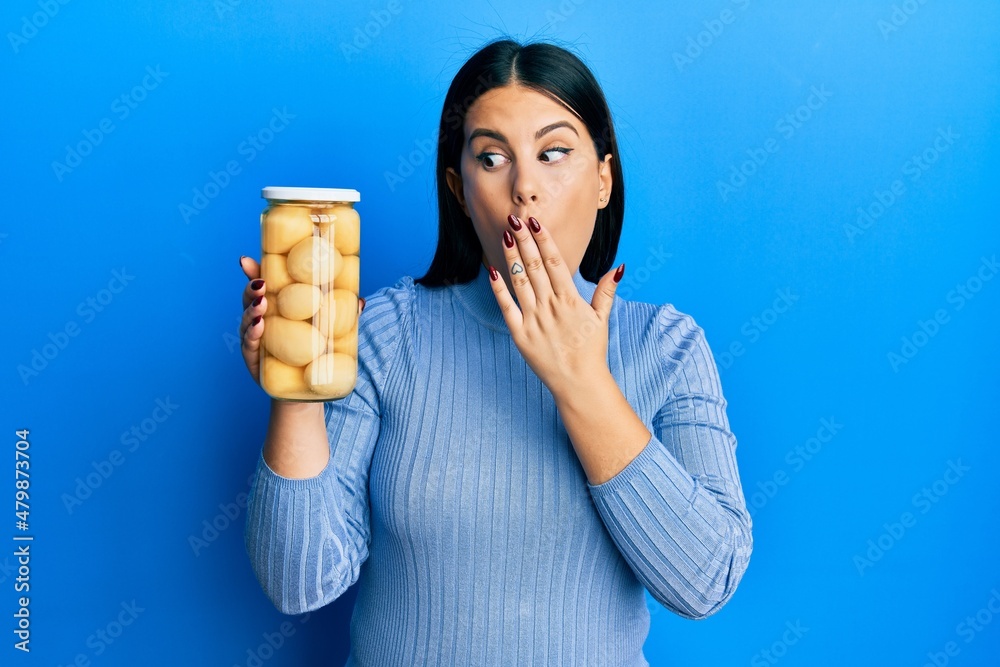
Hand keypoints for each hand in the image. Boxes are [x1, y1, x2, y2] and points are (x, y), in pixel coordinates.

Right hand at [238, 255, 364, 385]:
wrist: (306, 391)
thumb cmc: (315, 356)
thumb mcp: (329, 333)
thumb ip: (343, 317)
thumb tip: (360, 301)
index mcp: (276, 309)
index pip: (263, 285)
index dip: (253, 271)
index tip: (247, 260)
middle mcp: (262, 321)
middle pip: (251, 299)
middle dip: (251, 287)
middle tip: (260, 282)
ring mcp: (255, 339)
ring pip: (247, 319)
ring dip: (251, 309)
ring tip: (260, 303)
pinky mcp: (254, 360)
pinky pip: (249, 344)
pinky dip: (252, 334)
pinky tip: (258, 327)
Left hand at [488, 215, 623, 396]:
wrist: (579, 383)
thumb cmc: (591, 350)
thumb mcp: (602, 318)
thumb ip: (606, 290)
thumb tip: (618, 266)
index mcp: (570, 299)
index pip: (554, 262)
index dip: (544, 240)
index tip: (535, 221)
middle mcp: (551, 306)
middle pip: (534, 266)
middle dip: (524, 240)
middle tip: (514, 219)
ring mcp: (534, 320)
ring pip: (519, 281)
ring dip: (511, 257)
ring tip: (504, 235)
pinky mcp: (520, 335)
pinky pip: (506, 307)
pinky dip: (498, 288)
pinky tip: (492, 270)